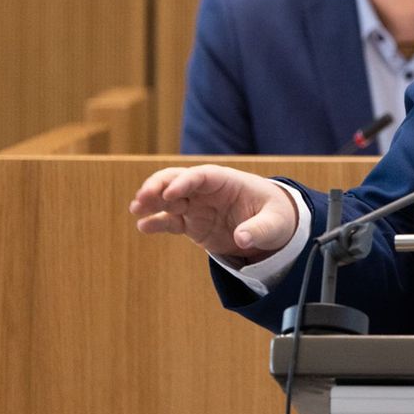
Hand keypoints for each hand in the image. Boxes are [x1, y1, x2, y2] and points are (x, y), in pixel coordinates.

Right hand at [129, 164, 297, 260]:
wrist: (272, 228)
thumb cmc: (276, 216)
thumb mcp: (276, 223)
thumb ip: (260, 229)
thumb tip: (243, 239)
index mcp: (227, 181)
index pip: (201, 175)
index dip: (185, 181)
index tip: (170, 193)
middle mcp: (207, 190)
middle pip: (177, 180)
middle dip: (158, 186)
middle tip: (143, 198)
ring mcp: (196, 206)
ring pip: (167, 198)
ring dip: (151, 201)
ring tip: (137, 210)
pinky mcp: (191, 223)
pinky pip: (170, 220)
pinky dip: (156, 222)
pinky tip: (144, 227)